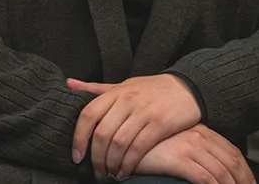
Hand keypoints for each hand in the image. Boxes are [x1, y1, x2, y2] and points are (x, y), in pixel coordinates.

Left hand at [68, 73, 200, 178]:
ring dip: (111, 164)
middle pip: (102, 134)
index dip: (78, 138)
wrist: (189, 86)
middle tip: (97, 171)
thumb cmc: (152, 89)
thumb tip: (69, 84)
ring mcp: (144, 111)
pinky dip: (129, 163)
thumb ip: (96, 89)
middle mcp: (128, 100)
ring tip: (110, 173)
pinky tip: (126, 170)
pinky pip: (138, 148)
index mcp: (116, 92)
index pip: (88, 115)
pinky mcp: (160, 123)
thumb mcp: (124, 85)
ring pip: (119, 143)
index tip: (77, 156)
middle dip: (96, 158)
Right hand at [136, 124, 250, 183]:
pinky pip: (204, 177)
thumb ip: (196, 150)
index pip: (232, 151)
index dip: (245, 169)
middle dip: (243, 179)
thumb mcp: (178, 142)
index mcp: (203, 131)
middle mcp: (201, 136)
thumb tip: (212, 168)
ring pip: (221, 171)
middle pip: (231, 161)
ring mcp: (190, 146)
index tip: (250, 182)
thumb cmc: (152, 143)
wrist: (127, 135)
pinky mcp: (179, 158)